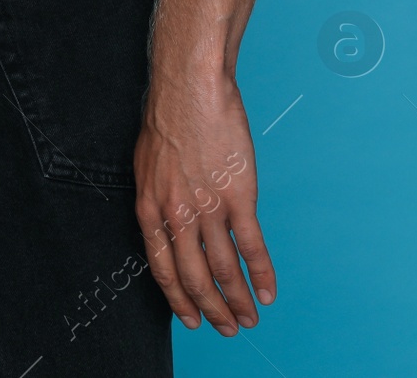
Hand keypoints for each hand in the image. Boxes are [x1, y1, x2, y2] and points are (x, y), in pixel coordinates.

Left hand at [133, 78, 274, 335]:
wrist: (188, 87)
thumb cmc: (167, 119)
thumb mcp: (147, 167)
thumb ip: (158, 201)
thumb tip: (168, 226)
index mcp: (150, 209)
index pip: (162, 269)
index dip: (178, 299)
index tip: (191, 319)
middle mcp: (176, 215)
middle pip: (194, 278)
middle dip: (211, 310)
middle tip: (227, 329)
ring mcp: (208, 208)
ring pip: (224, 270)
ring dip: (239, 301)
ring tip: (249, 319)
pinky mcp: (239, 196)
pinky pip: (251, 247)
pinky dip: (262, 274)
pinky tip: (269, 292)